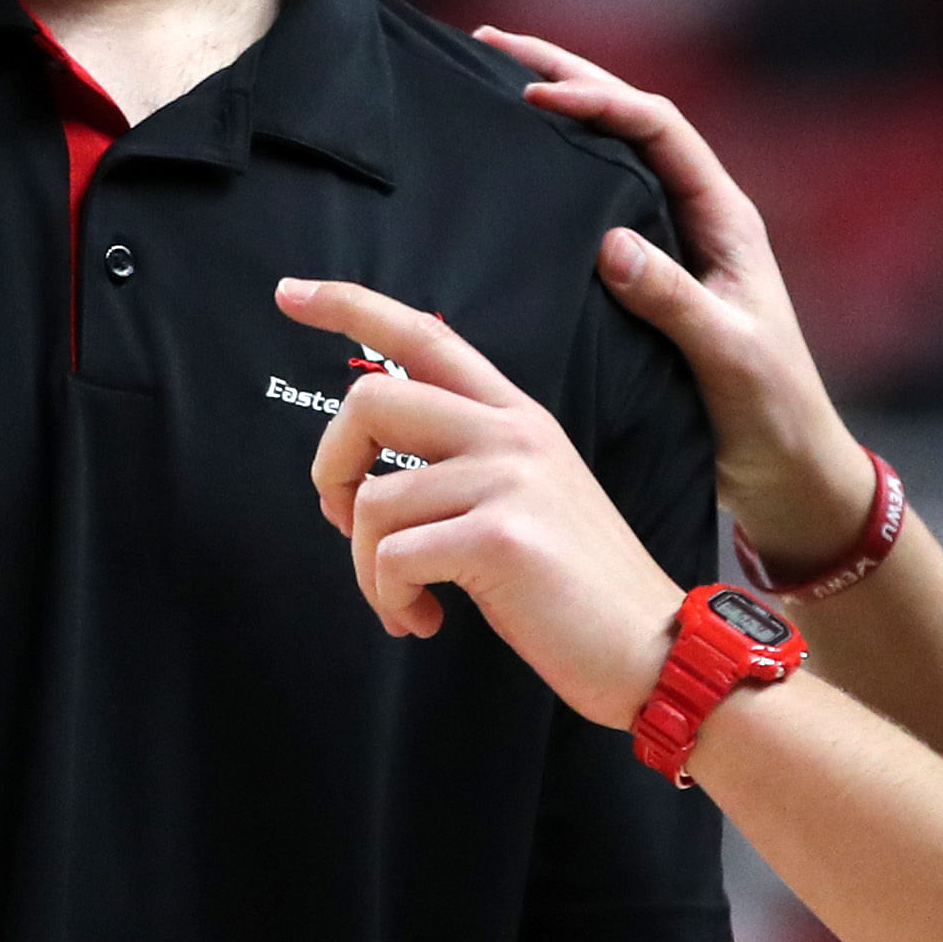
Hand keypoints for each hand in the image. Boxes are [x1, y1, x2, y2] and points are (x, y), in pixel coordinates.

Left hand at [278, 277, 682, 726]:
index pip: (425, 334)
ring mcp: (508, 480)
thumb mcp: (530, 497)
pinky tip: (423, 620)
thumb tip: (366, 482)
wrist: (652, 648)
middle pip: (370, 401)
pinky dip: (389, 599)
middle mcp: (512, 433)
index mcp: (516, 416)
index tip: (291, 293)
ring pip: (373, 500)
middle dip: (332, 469)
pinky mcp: (499, 537)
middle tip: (345, 524)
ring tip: (405, 602)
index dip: (350, 306)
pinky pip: (391, 557)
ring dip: (366, 569)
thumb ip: (464, 464)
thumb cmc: (578, 589)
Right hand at [475, 27, 878, 574]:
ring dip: (559, 121)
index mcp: (725, 219)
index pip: (658, 129)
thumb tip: (611, 243)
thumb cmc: (773, 413)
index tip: (534, 92)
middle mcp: (698, 220)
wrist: (789, 474)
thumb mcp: (727, 356)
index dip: (598, 99)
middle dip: (566, 78)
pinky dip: (556, 184)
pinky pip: (597, 213)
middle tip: (491, 48)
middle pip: (629, 124)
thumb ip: (673, 300)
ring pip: (610, 162)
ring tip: (492, 87)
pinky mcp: (649, 284)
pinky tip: (513, 177)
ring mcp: (672, 248)